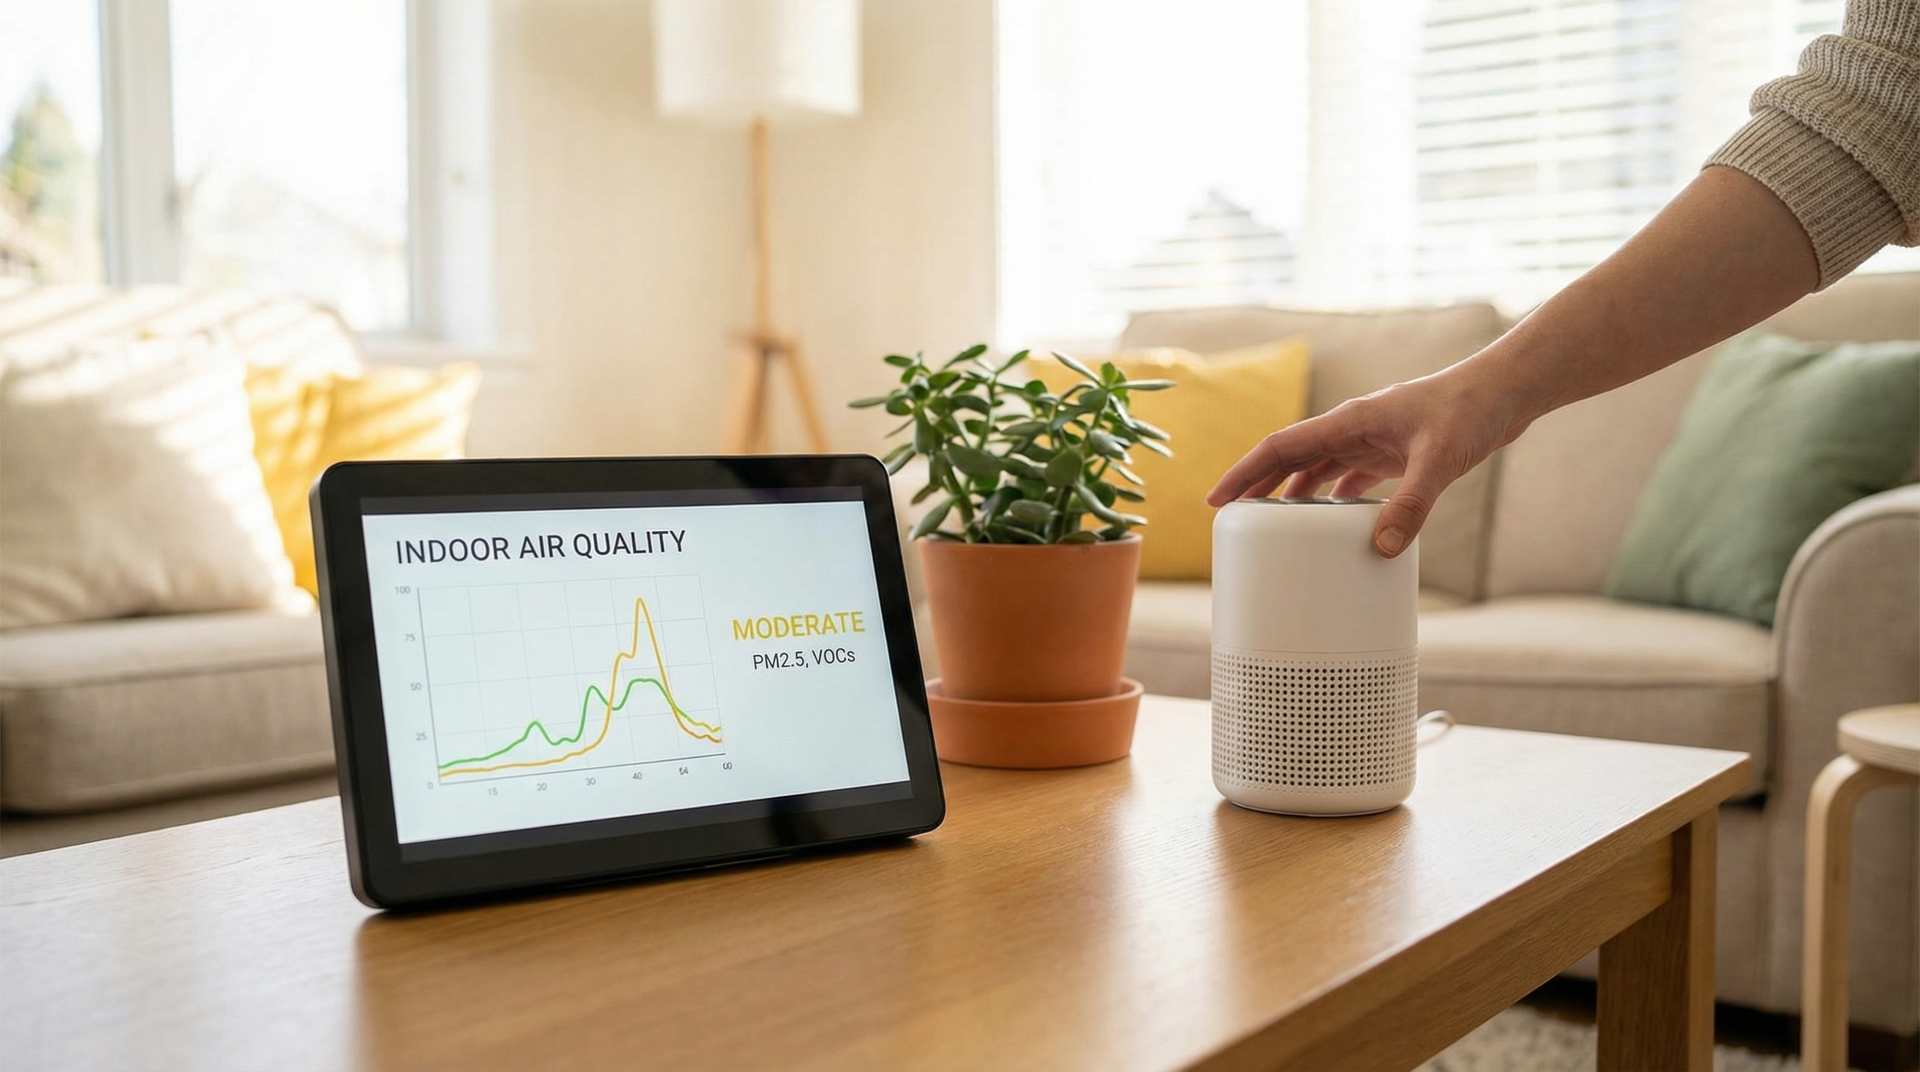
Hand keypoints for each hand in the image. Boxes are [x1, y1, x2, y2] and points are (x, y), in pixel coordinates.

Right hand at [1205, 367, 1525, 557]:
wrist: (1505, 392)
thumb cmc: (1471, 411)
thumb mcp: (1440, 461)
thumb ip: (1412, 505)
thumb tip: (1383, 548)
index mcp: (1349, 421)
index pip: (1280, 446)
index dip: (1244, 473)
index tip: (1218, 500)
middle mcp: (1353, 428)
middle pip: (1290, 458)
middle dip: (1257, 486)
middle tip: (1231, 518)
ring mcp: (1372, 439)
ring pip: (1317, 469)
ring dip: (1292, 494)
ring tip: (1272, 526)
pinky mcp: (1393, 452)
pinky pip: (1350, 477)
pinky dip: (1334, 499)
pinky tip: (1333, 522)